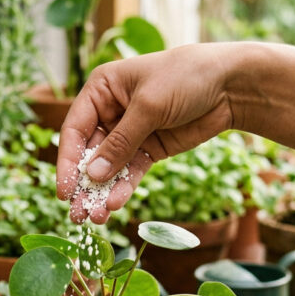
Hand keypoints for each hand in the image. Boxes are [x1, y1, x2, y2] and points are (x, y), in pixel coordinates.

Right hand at [55, 42, 294, 223]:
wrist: (230, 85)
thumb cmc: (186, 77)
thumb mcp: (150, 106)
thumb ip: (121, 142)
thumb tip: (92, 176)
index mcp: (102, 89)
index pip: (75, 129)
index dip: (68, 161)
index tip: (64, 190)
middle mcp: (111, 111)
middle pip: (89, 153)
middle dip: (84, 184)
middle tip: (76, 213)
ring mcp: (131, 132)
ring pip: (109, 167)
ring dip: (102, 192)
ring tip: (95, 218)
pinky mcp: (150, 148)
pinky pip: (131, 172)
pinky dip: (124, 188)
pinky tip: (116, 205)